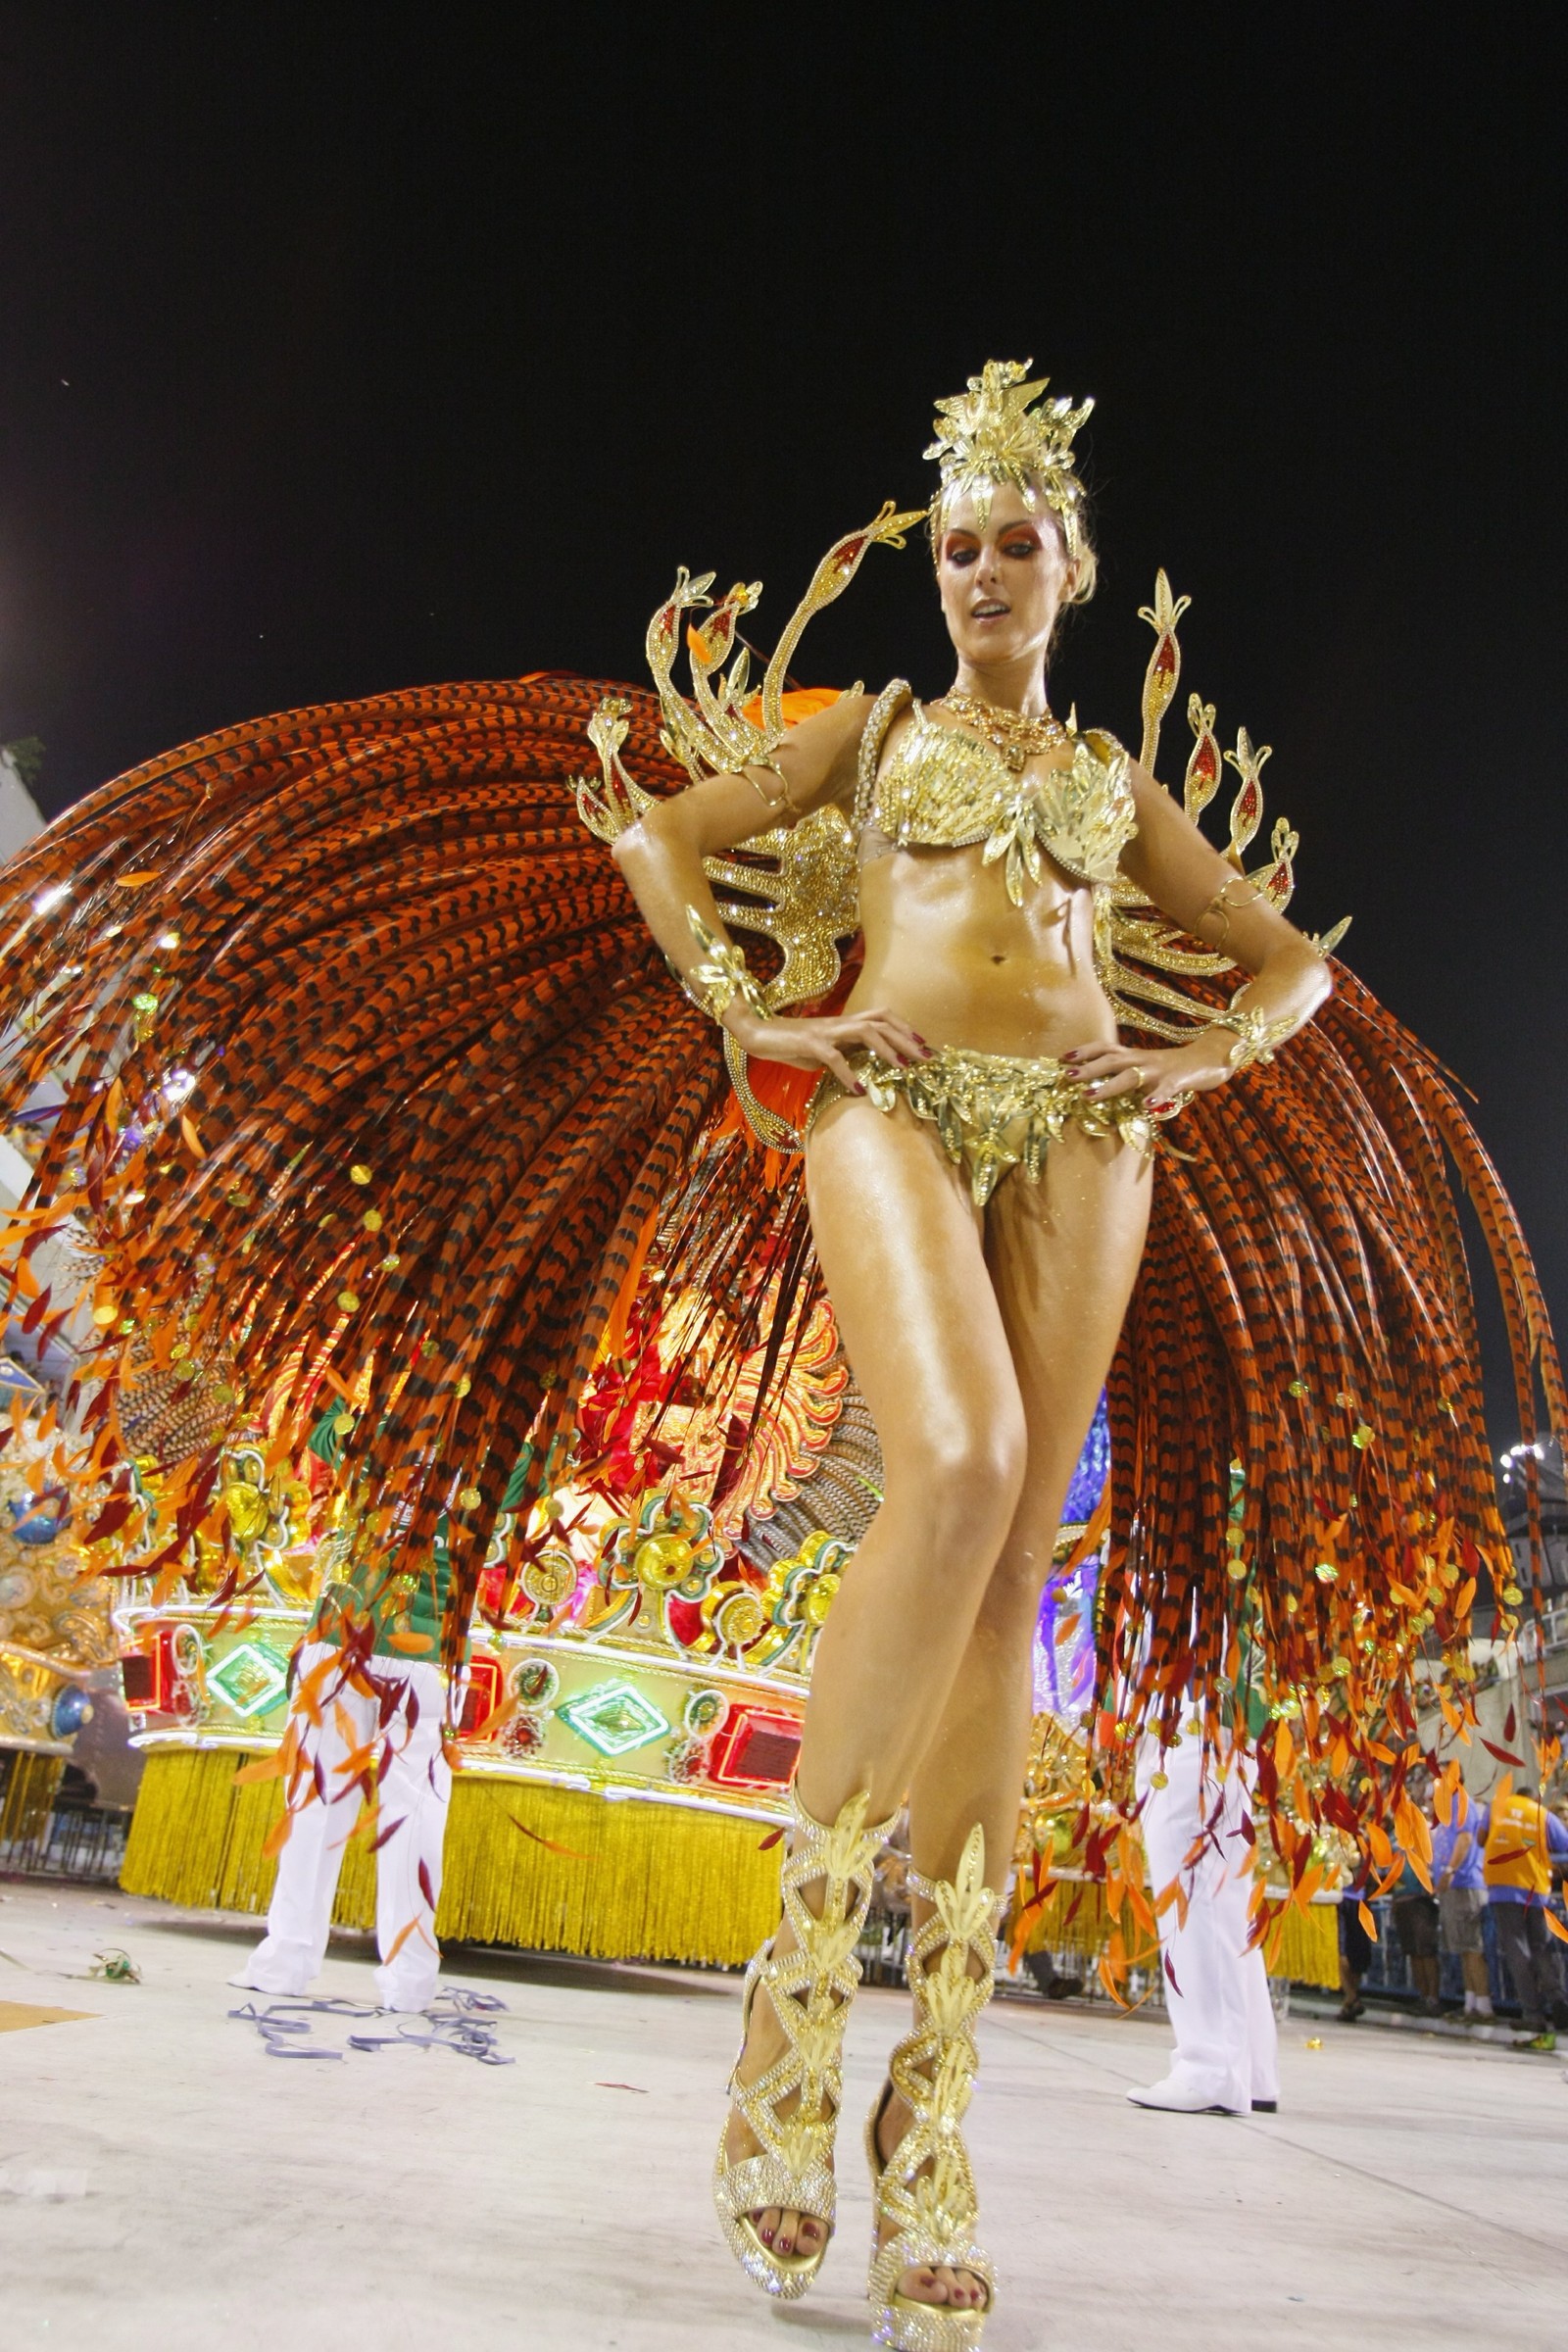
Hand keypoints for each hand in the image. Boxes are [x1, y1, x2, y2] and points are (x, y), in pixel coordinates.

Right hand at [724, 1003, 929, 1095]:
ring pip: (865, 1031)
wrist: (757, 1033)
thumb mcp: (824, 1053)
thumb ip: (846, 1057)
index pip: (882, 1017)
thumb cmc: (791, 1045)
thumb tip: (865, 1073)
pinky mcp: (808, 1043)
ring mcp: (825, 1031)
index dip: (905, 1028)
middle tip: (926, 1059)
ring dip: (887, 1049)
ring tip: (902, 1069)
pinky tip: (858, 1089)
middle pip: (882, 1021)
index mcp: (845, 1024)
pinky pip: (833, 1056)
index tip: (924, 1047)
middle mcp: (839, 1023)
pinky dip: (848, 1072)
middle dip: (907, 1039)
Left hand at [1061, 1035, 1232, 1112]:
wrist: (1211, 1057)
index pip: (1105, 1048)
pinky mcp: (1179, 1080)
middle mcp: (1143, 1059)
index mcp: (1135, 1056)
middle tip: (1066, 1075)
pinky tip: (1145, 1105)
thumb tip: (1098, 1089)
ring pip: (1131, 1075)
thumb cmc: (1174, 1067)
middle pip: (1111, 1060)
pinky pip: (1166, 1089)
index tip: (1061, 1057)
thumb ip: (1126, 1077)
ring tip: (1089, 1096)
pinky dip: (1155, 1096)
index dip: (1084, 1051)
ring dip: (1109, 1085)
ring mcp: (1160, 1070)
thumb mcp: (1146, 1069)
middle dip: (1088, 1068)